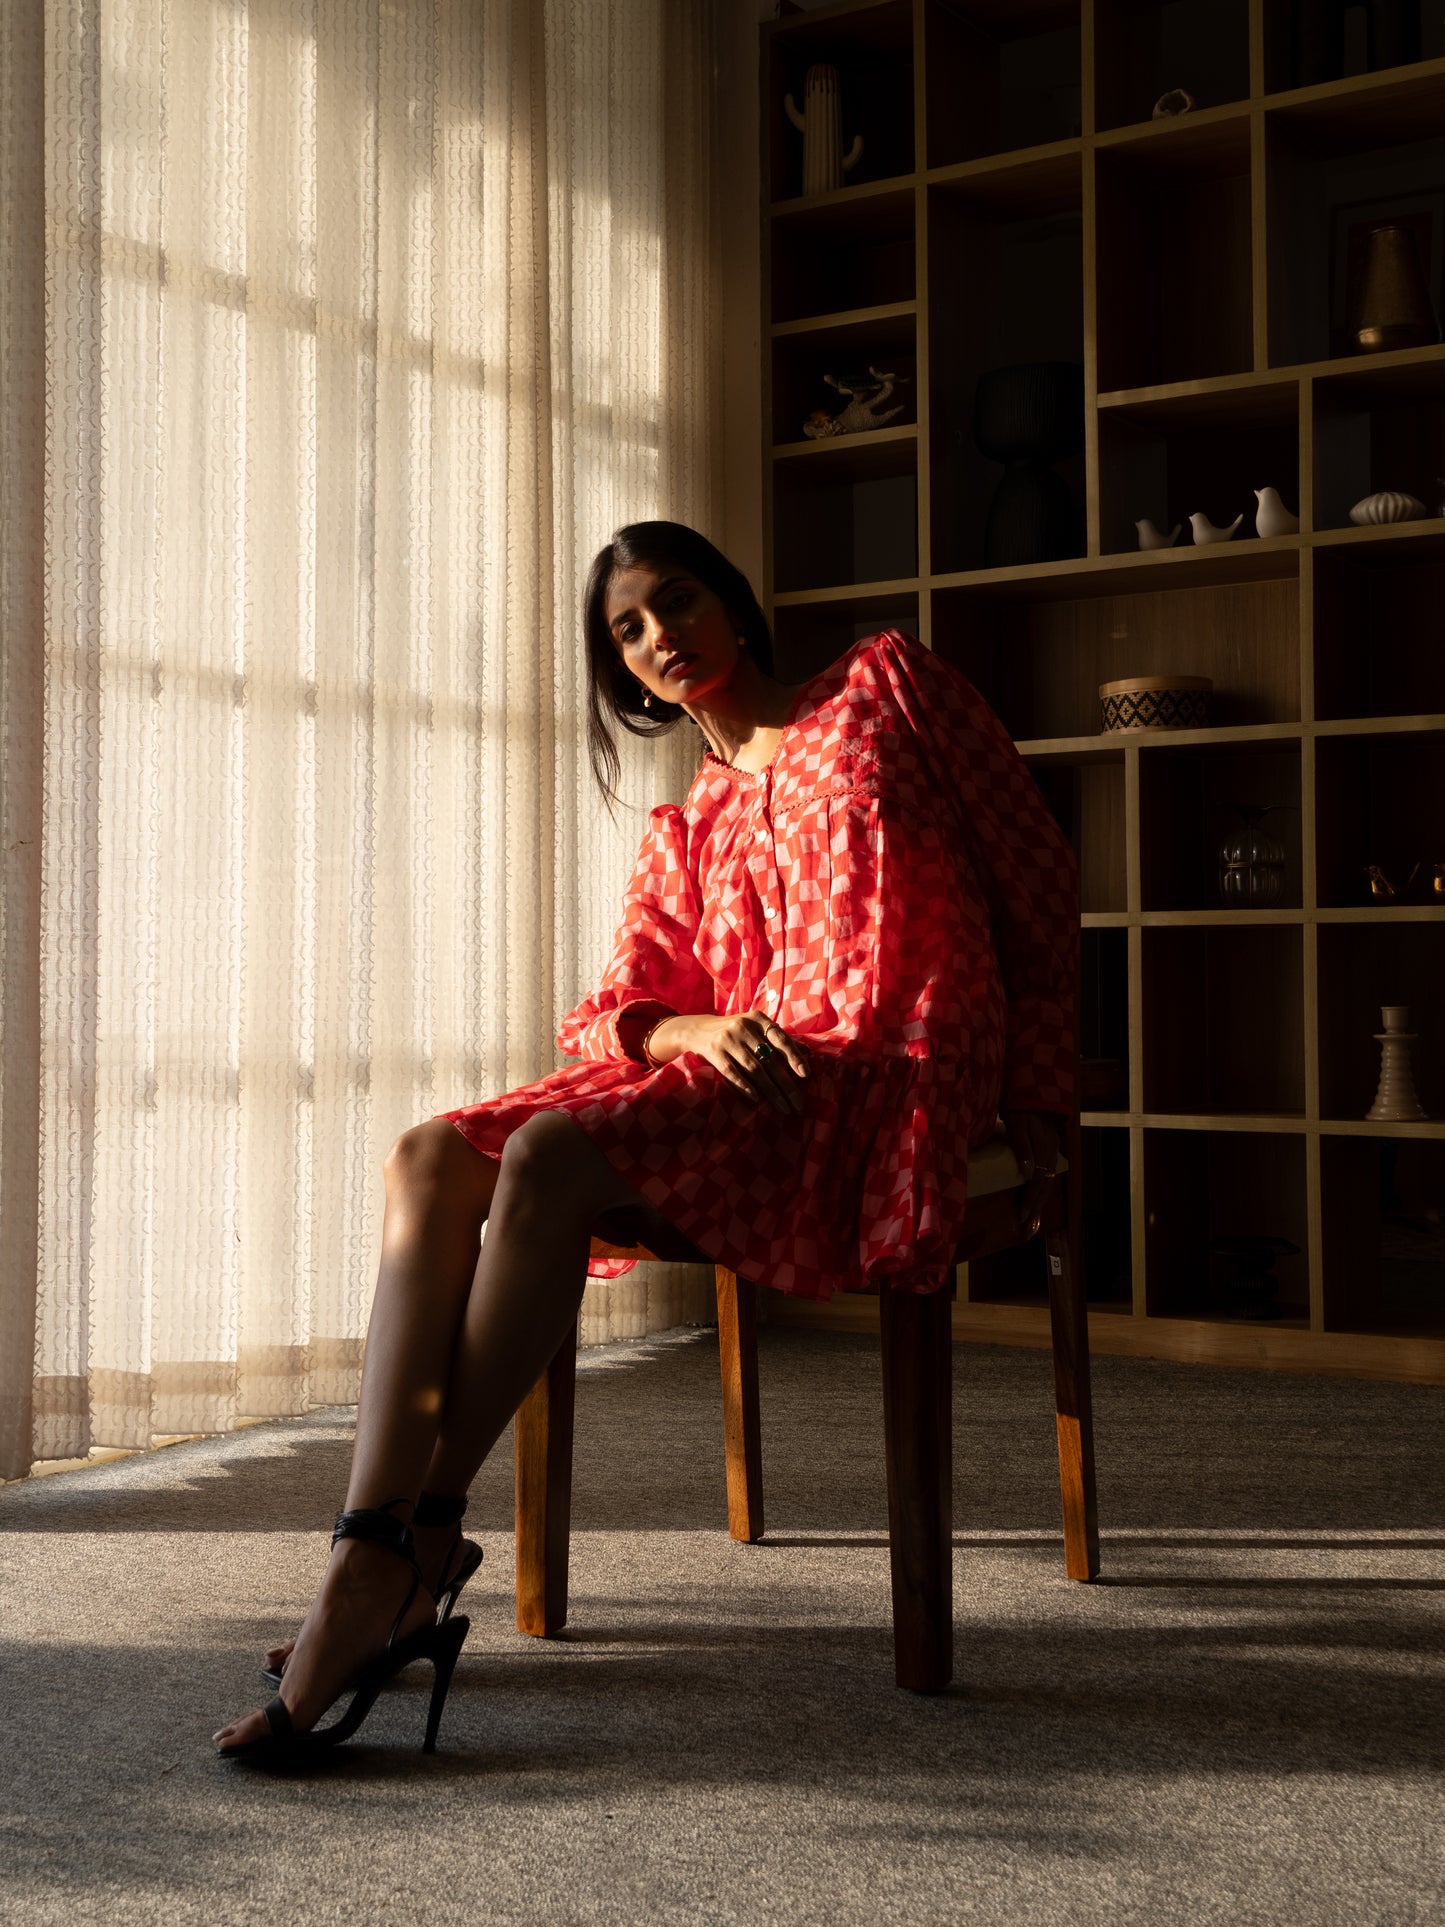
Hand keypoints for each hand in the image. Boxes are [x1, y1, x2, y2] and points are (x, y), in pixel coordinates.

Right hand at [654, 1012, 810, 1116]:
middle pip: (770, 1059)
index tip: (806, 1075)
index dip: (794, 1057)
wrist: (696, 1029)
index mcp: (758, 1020)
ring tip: (783, 1107)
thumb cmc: (735, 1032)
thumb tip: (808, 1054)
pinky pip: (732, 1073)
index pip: (781, 1038)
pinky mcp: (714, 1052)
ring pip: (754, 1069)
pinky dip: (746, 1087)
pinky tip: (757, 1100)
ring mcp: (727, 1039)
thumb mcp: (755, 1029)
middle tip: (799, 1103)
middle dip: (786, 1084)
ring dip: (771, 1091)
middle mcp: (743, 1027)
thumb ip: (778, 1039)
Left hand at [1002, 1109, 1061, 1240]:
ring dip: (1039, 1207)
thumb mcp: (1018, 1125)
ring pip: (1047, 1186)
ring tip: (1031, 1225)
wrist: (1036, 1096)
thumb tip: (1026, 1174)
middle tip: (1026, 1232)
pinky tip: (1036, 1205)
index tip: (1022, 1218)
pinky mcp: (1050, 1155)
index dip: (1030, 1201)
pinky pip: (1047, 1180)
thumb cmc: (1022, 1110)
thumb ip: (1022, 1148)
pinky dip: (1041, 1195)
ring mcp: (1052, 1157)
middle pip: (1044, 1189)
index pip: (1037, 1183)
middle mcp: (1051, 1157)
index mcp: (1043, 1152)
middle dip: (1035, 1212)